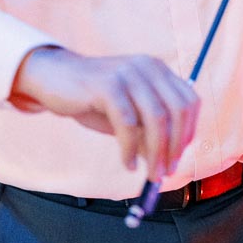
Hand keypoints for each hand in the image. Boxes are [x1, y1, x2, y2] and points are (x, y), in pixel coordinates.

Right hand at [10, 46, 199, 180]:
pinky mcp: (107, 85)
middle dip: (176, 146)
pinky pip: (127, 123)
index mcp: (157, 70)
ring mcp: (128, 73)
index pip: (189, 100)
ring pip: (156, 118)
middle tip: (166, 172)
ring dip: (157, 153)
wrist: (53, 77)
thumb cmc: (93, 99)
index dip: (189, 131)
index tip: (179, 157)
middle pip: (178, 110)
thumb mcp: (127, 115)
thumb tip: (167, 164)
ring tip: (151, 175)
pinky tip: (127, 163)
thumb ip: (147, 133)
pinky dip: (130, 149)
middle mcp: (147, 67)